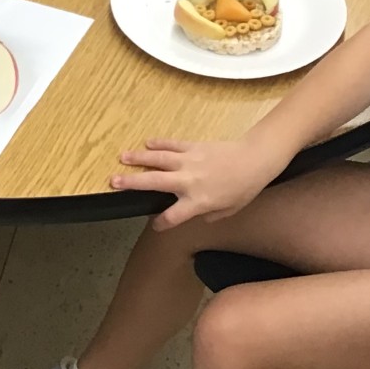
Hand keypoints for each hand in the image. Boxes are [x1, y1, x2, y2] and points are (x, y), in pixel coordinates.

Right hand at [109, 137, 284, 229]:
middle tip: (114, 181)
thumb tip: (199, 216)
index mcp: (198, 201)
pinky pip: (172, 144)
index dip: (162, 222)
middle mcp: (189, 181)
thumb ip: (209, 215)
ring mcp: (189, 161)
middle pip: (155, 182)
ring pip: (159, 159)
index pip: (173, 216)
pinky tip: (146, 144)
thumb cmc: (244, 188)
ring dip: (139, 158)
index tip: (155, 225)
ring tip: (122, 157)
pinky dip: (159, 144)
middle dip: (133, 183)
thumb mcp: (228, 210)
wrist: (255, 159)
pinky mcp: (194, 146)